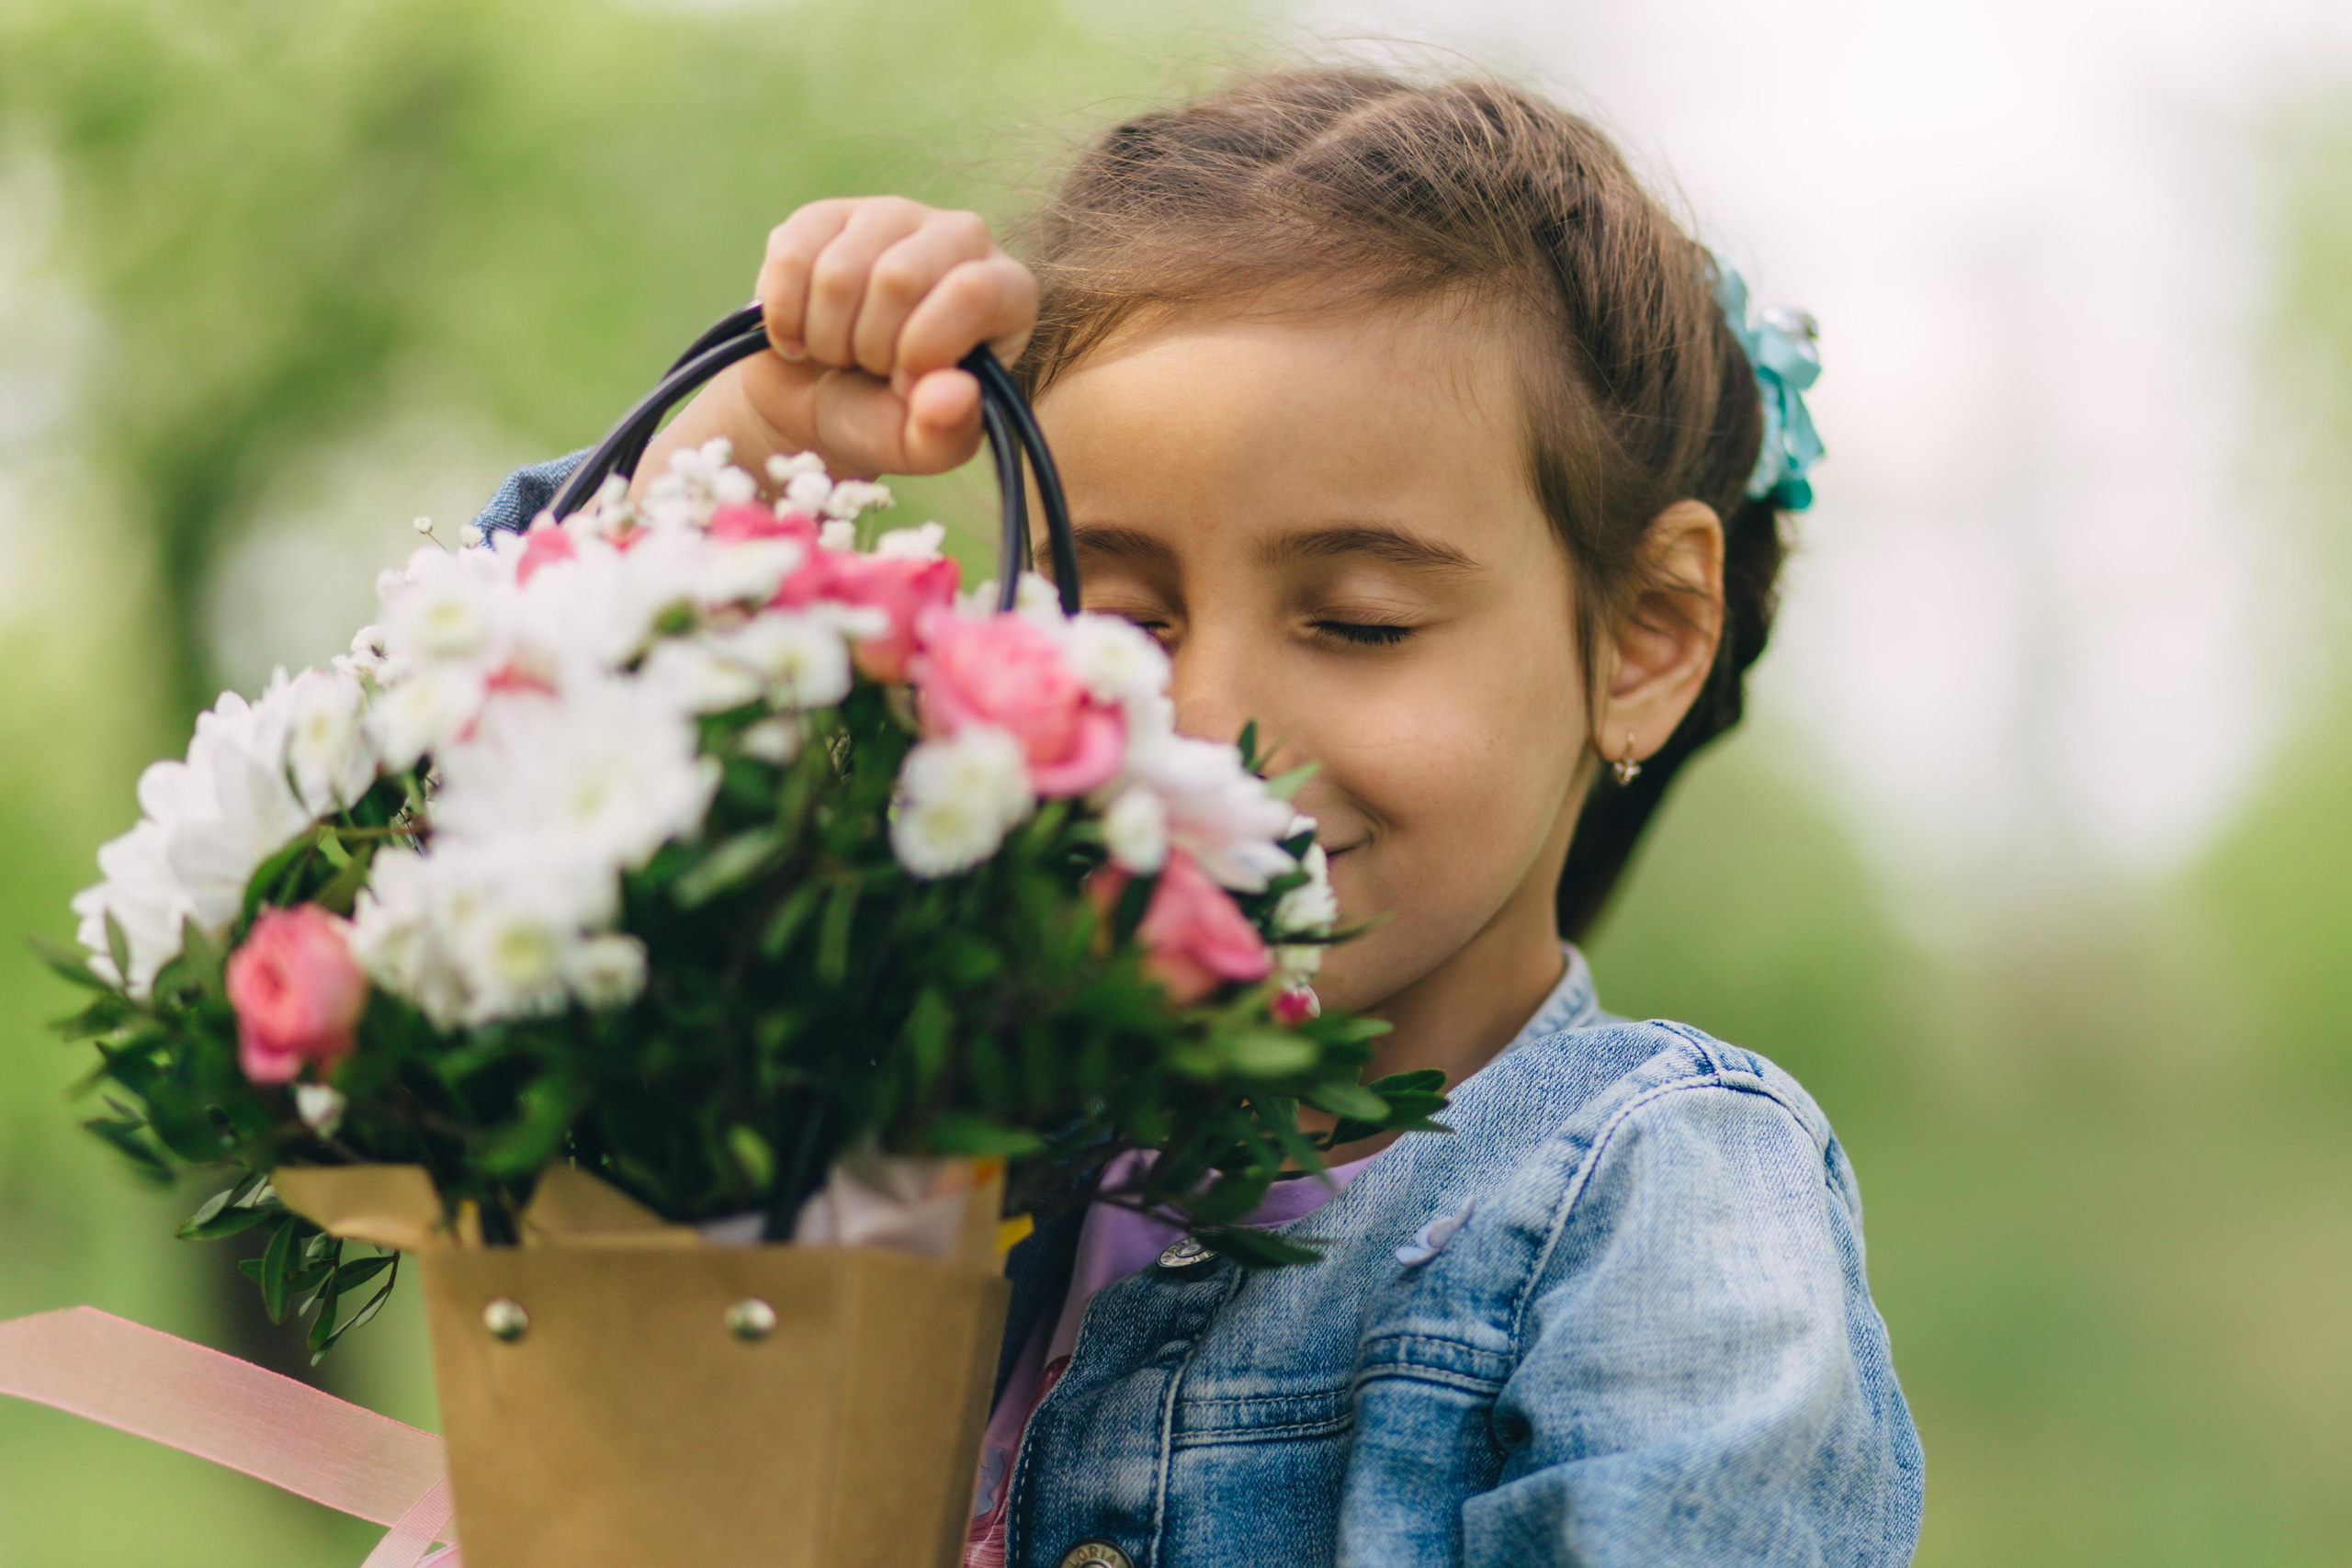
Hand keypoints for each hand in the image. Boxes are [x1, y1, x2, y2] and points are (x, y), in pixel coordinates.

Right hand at [633, 197, 1037, 492]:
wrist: (813, 404)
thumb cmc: (883, 421)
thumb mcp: (921, 446)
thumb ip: (948, 431)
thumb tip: (955, 392)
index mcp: (1006, 291)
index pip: (973, 291)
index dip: (926, 348)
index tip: (905, 386)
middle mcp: (959, 237)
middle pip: (898, 279)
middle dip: (869, 347)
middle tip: (871, 369)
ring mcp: (891, 217)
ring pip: (839, 272)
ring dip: (826, 336)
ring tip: (841, 352)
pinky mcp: (824, 216)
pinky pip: (791, 257)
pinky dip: (785, 315)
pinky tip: (800, 333)